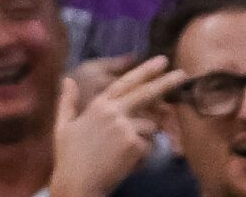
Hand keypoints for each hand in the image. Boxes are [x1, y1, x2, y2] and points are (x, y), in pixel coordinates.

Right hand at [52, 60, 192, 196]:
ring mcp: (125, 127)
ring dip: (145, 138)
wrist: (77, 185)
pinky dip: (143, 155)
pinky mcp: (133, 145)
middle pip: (146, 93)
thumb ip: (67, 102)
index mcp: (98, 105)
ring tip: (127, 152)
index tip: (161, 61)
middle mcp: (113, 112)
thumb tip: (67, 80)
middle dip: (166, 82)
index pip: (125, 82)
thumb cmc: (69, 159)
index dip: (144, 70)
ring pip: (150, 126)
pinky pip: (149, 146)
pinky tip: (128, 164)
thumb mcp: (63, 127)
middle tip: (183, 74)